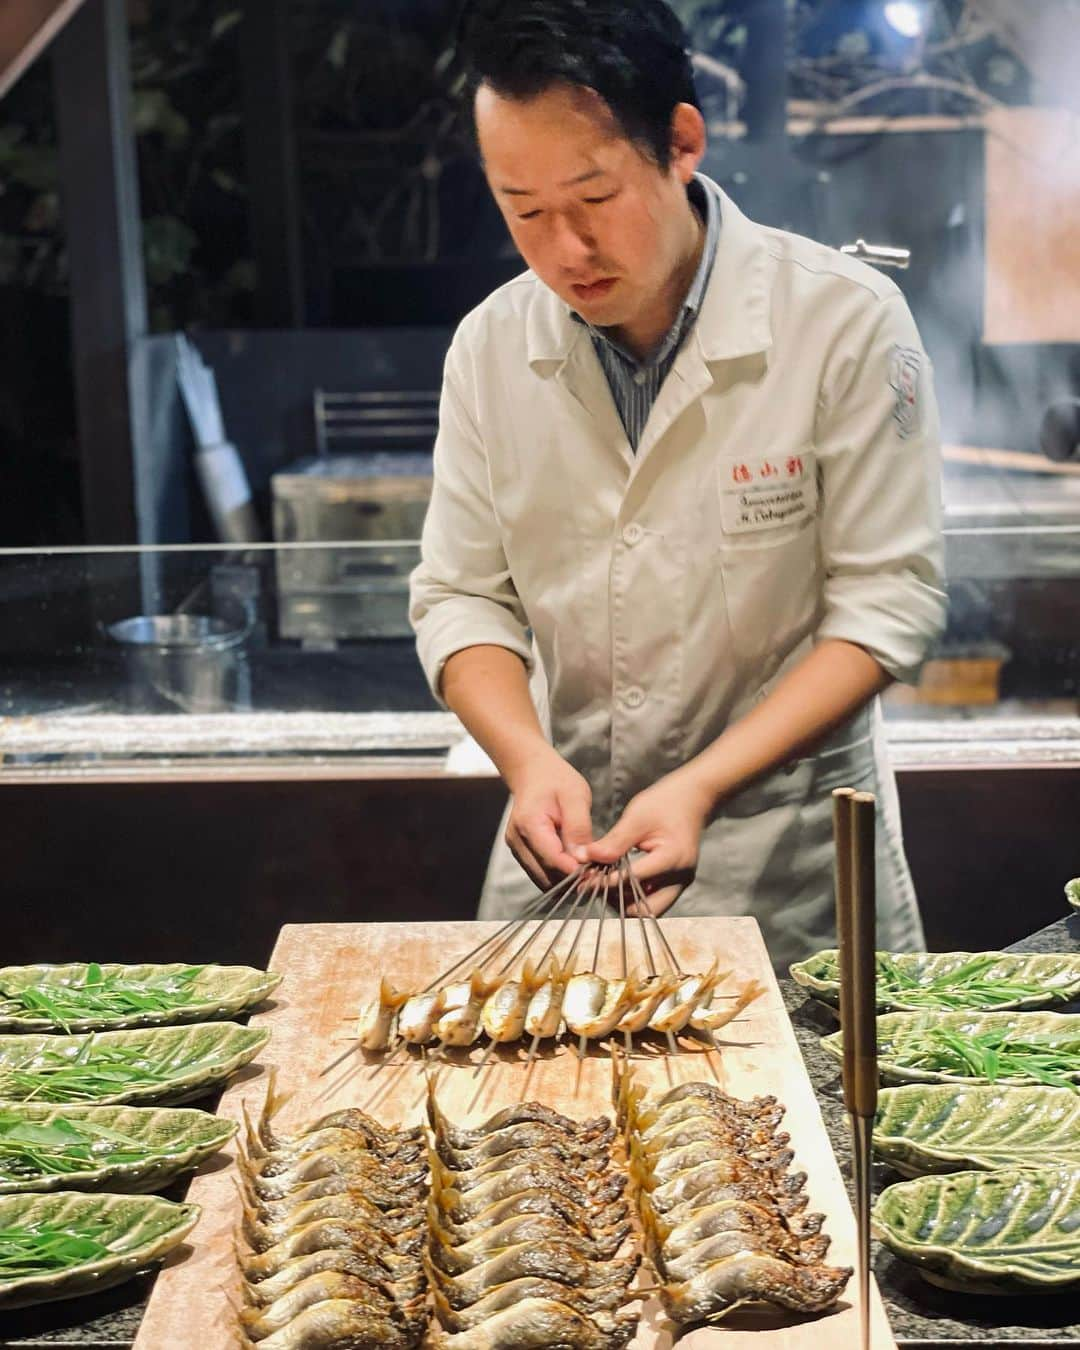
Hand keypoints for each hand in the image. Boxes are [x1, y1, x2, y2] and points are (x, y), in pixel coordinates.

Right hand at [504, 747, 593, 889]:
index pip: (551, 859)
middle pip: (546, 874)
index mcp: (529, 824)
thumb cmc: (555, 780)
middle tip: (598, 874)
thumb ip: (578, 827)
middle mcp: (517, 840)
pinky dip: (558, 874)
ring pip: (542, 879)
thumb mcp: (575, 796)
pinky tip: (575, 866)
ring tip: (589, 871)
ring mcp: (516, 848)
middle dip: (572, 879)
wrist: (533, 773)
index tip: (597, 873)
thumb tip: (582, 858)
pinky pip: (541, 872)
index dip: (574, 871)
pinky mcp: (522, 852)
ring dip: (565, 880)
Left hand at [585, 767, 713, 915]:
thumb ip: (613, 842)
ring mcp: (680, 883)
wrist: (693, 800)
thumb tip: (586, 857)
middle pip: (644, 909)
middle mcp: (680, 878)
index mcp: (672, 858)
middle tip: (596, 884)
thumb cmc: (665, 804)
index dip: (606, 881)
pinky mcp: (675, 884)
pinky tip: (618, 879)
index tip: (586, 877)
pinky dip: (634, 895)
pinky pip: (652, 900)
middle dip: (616, 900)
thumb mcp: (637, 818)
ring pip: (647, 910)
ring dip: (624, 900)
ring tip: (604, 881)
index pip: (633, 880)